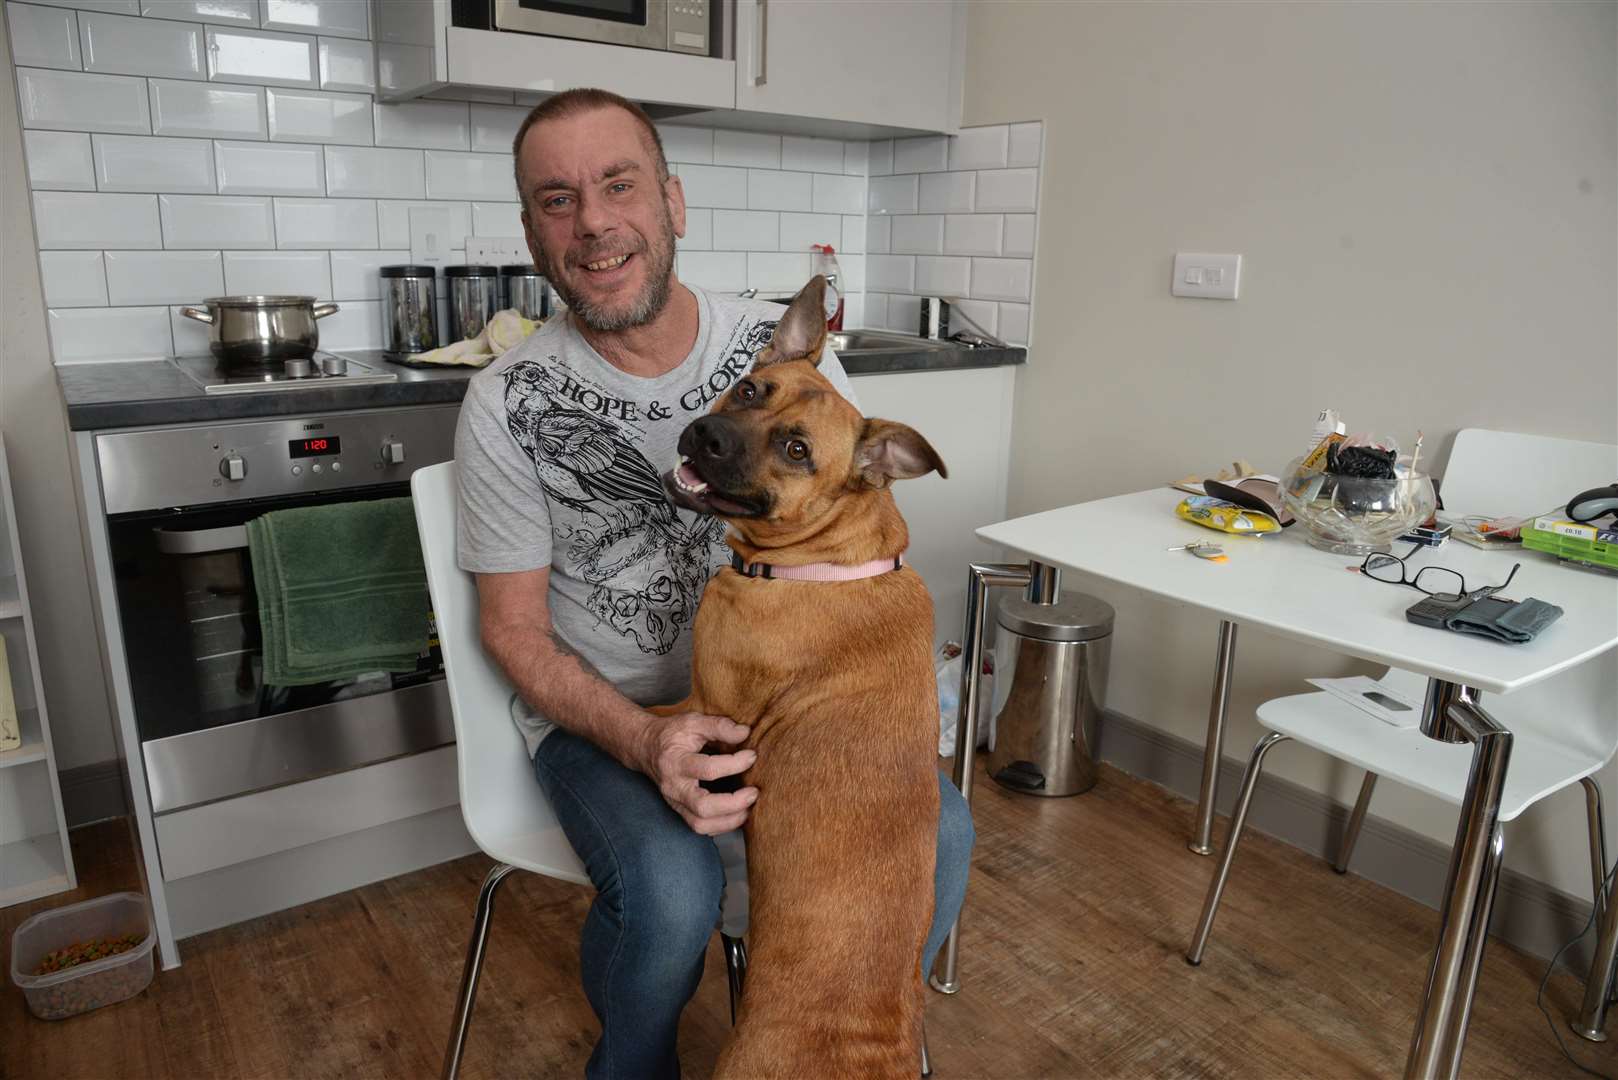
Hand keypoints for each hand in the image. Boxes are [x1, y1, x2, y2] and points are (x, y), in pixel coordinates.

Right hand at [635, 712, 757, 834]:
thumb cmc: (672, 733)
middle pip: (703, 807)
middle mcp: (674, 787)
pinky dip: (721, 825)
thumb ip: (719, 726)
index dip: (734, 763)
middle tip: (754, 793)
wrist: (646, 747)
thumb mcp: (693, 721)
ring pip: (700, 824)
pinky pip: (700, 827)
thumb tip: (745, 733)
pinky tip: (737, 814)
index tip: (752, 755)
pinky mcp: (680, 810)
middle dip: (733, 803)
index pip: (708, 769)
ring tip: (749, 808)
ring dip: (729, 821)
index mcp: (676, 762)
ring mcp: (675, 802)